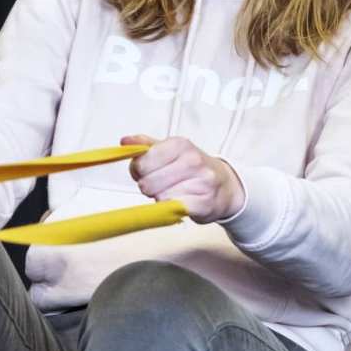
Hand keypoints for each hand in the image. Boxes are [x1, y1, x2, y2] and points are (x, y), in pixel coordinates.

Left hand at [122, 134, 244, 223]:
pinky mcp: (204, 203)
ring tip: (172, 191)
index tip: (146, 171)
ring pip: (159, 197)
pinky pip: (173, 209)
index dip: (138, 170)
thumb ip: (145, 145)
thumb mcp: (171, 150)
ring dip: (161, 198)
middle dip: (148, 186)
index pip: (142, 162)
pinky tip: (180, 201)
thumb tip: (125, 141)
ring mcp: (201, 182)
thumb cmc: (192, 168)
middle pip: (147, 182)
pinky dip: (172, 208)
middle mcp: (192, 160)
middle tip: (160, 184)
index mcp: (180, 144)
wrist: (225, 186)